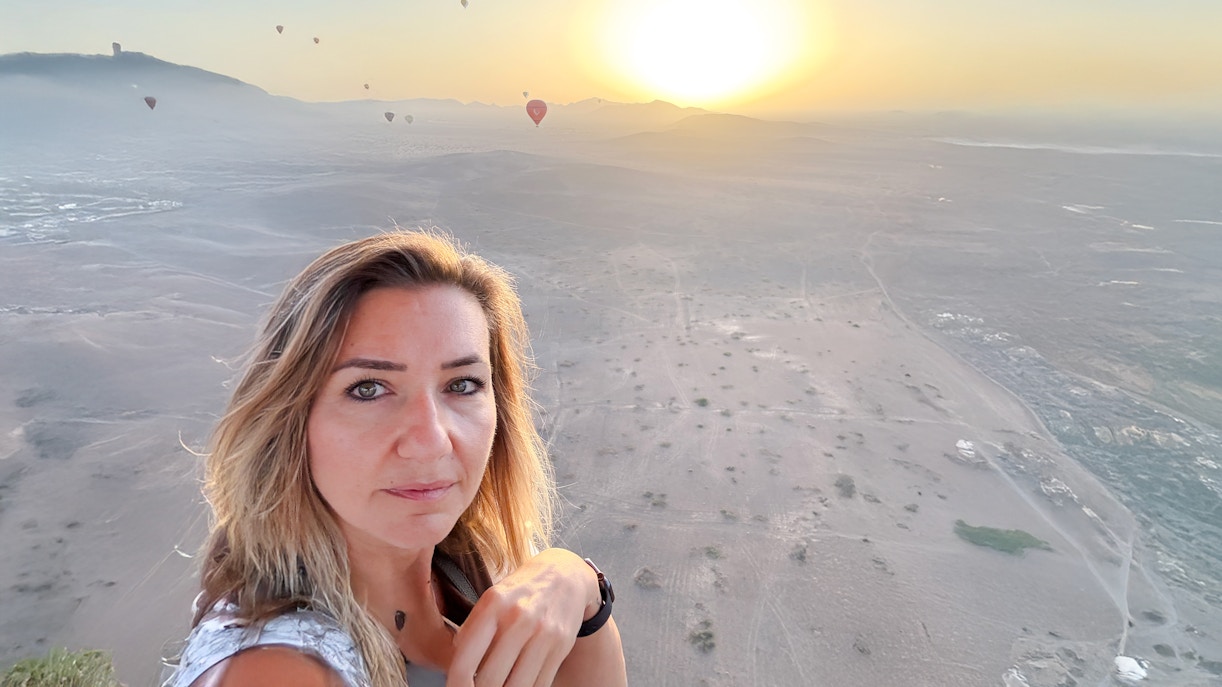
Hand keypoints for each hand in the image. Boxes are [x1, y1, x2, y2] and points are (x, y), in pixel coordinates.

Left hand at [446, 548, 596, 686]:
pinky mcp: (561, 647)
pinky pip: (539, 685)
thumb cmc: (521, 591)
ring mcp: (543, 633)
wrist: (565, 575)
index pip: (466, 659)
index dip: (457, 684)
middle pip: (490, 680)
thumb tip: (456, 667)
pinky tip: (516, 684)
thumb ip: (471, 629)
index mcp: (494, 604)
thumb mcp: (491, 598)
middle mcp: (519, 618)